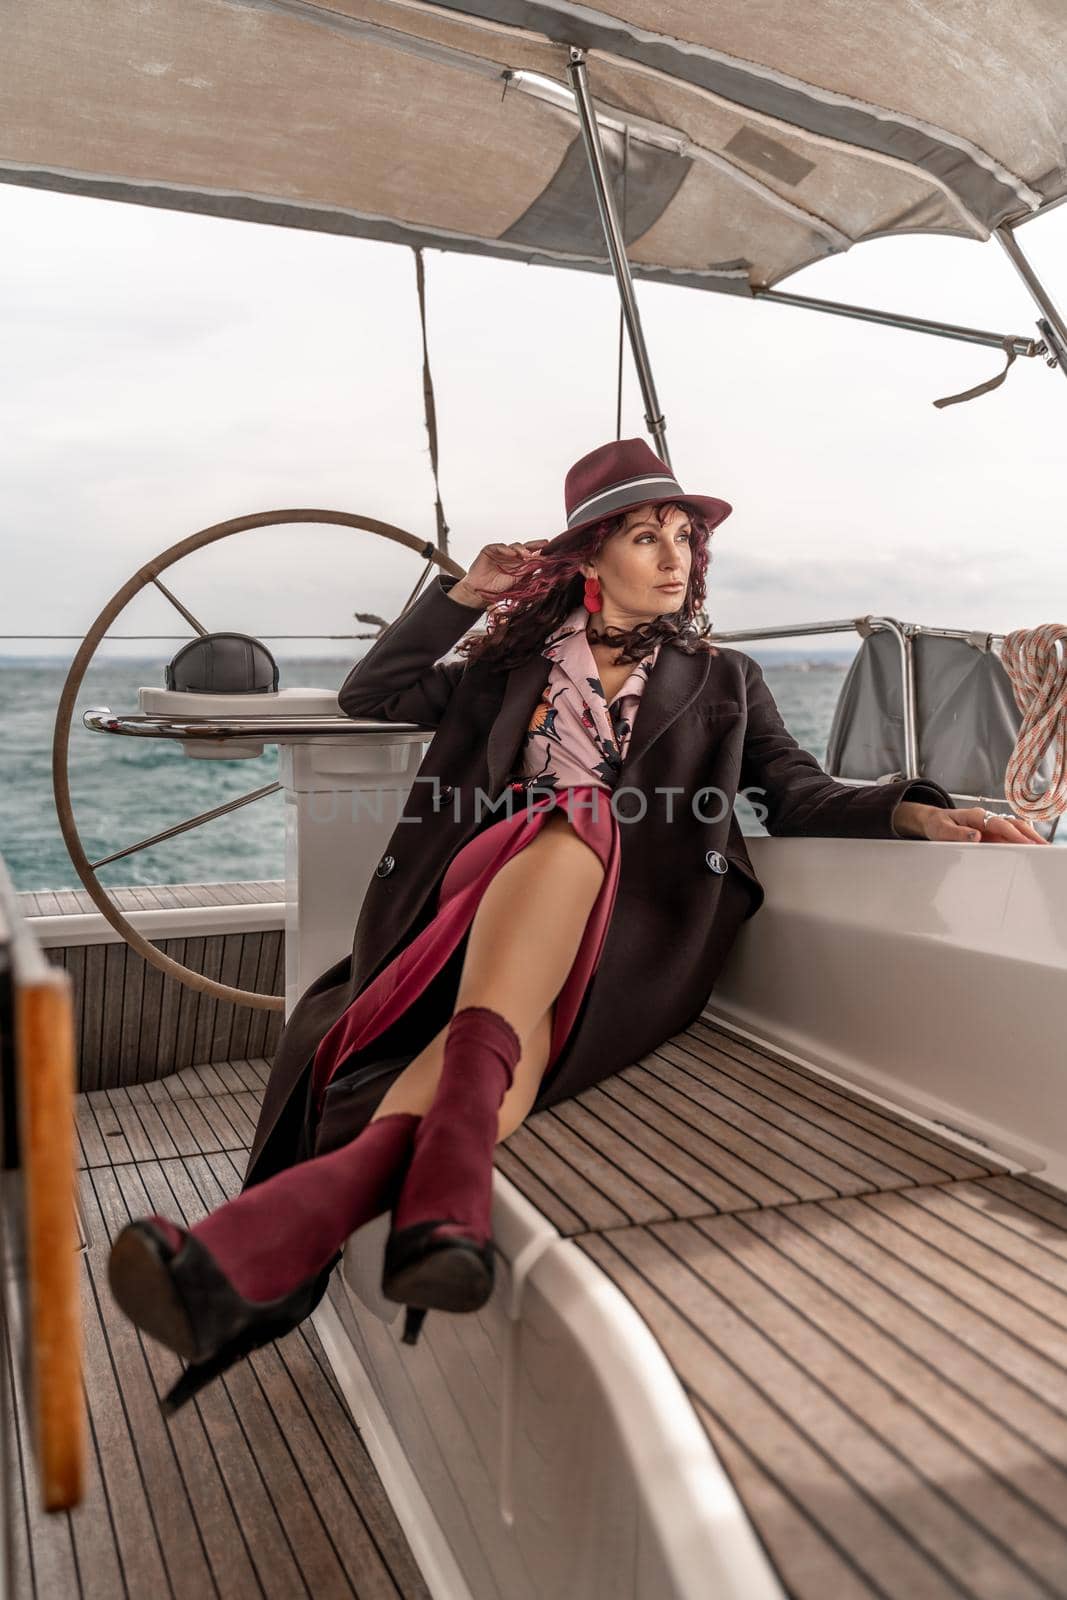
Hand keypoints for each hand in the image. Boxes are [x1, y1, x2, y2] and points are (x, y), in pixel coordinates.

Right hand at [451, 540, 551, 607]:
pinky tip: (511, 553)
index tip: (550, 551)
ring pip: (514, 546)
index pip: (533, 554)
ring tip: (526, 554)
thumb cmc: (498, 587)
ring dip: (521, 549)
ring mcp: (502, 552)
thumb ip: (529, 573)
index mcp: (520, 563)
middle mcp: (512, 556)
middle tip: (543, 545)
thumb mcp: (518, 581)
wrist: (480, 591)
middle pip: (526, 547)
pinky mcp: (490, 550)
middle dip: (535, 545)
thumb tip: (545, 567)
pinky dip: (506, 549)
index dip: (541, 552)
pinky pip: (499, 547)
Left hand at [894, 800, 1050, 843]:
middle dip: (1029, 835)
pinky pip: (1009, 836)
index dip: (1012, 833)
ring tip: (1042, 849)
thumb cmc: (937, 824)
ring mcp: (990, 826)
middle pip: (1012, 824)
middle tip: (1043, 846)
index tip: (1024, 843)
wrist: (932, 821)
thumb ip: (957, 833)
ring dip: (1029, 838)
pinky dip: (1021, 842)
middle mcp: (986, 819)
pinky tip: (1030, 850)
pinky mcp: (991, 834)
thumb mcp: (941, 830)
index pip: (998, 824)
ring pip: (1014, 830)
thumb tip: (976, 836)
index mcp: (976, 816)